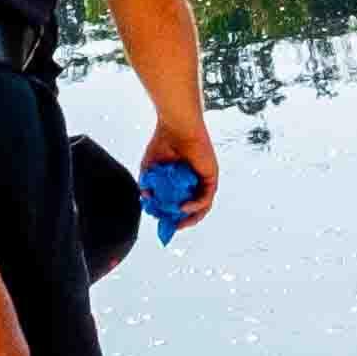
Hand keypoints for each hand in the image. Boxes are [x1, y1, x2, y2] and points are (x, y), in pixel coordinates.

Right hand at [142, 110, 218, 233]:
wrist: (176, 127)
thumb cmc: (163, 142)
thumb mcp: (150, 168)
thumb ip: (147, 184)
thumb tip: (145, 199)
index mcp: (180, 180)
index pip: (178, 202)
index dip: (170, 214)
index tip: (160, 222)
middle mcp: (193, 181)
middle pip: (191, 207)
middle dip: (181, 220)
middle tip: (170, 228)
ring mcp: (203, 179)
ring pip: (201, 206)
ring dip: (190, 217)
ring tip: (178, 223)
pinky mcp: (211, 177)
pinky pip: (206, 197)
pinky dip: (195, 205)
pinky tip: (183, 208)